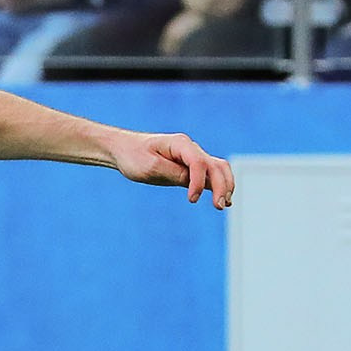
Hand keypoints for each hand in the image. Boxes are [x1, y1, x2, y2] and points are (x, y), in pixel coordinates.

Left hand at [104, 128, 235, 207]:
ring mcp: (192, 158)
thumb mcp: (149, 166)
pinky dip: (219, 186)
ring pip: (218, 169)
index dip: (199, 182)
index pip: (198, 163)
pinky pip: (210, 176)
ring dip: (225, 186)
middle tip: (219, 206)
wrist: (126, 150)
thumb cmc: (134, 156)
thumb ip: (171, 173)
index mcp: (180, 144)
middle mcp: (191, 149)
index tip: (192, 200)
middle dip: (222, 185)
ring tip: (224, 205)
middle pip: (216, 166)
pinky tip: (224, 201)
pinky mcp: (190, 168)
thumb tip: (191, 181)